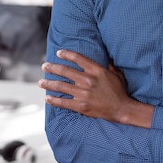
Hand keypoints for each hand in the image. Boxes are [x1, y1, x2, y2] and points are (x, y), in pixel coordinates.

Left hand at [38, 50, 153, 125]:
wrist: (121, 109)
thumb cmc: (119, 91)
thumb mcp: (116, 74)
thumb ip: (109, 65)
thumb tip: (106, 56)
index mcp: (96, 70)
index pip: (78, 58)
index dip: (66, 54)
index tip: (58, 53)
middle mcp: (88, 80)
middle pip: (65, 71)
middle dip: (52, 67)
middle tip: (44, 66)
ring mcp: (83, 93)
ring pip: (60, 86)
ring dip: (48, 83)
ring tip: (41, 82)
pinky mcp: (81, 106)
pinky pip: (63, 102)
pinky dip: (53, 100)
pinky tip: (47, 98)